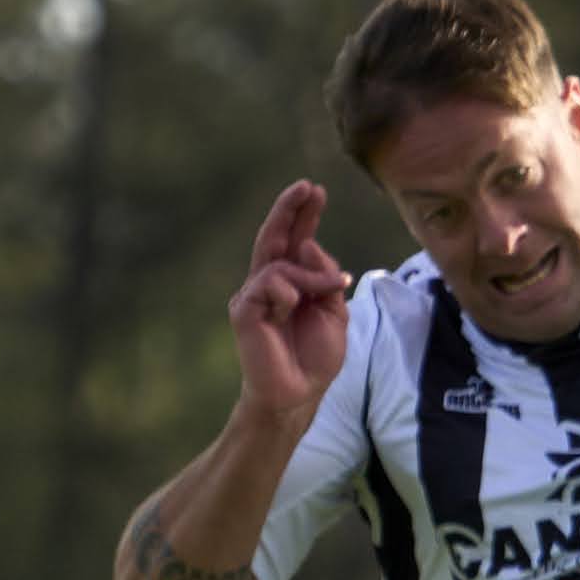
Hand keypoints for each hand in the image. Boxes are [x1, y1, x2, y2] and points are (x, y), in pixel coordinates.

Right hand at [230, 180, 352, 423]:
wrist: (300, 393)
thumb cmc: (315, 357)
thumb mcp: (336, 313)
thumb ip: (326, 279)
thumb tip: (309, 245)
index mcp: (293, 283)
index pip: (295, 242)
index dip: (303, 216)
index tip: (315, 191)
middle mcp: (269, 283)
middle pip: (276, 237)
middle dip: (291, 210)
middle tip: (307, 187)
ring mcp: (254, 295)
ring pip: (280, 263)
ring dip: (309, 275)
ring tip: (322, 294)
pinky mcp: (244, 309)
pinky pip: (269, 283)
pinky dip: (289, 293)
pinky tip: (290, 311)